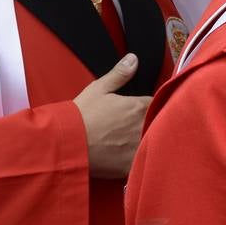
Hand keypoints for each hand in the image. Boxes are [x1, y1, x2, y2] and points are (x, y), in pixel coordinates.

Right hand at [73, 55, 150, 178]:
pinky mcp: (130, 166)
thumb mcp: (98, 89)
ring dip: (150, 142)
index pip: (158, 104)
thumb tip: (134, 58)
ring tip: (139, 142)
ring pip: (154, 143)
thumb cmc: (81, 115)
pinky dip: (141, 160)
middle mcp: (143, 127)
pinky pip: (143, 162)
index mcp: (139, 107)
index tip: (146, 109)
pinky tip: (133, 159)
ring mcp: (138, 148)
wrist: (66, 144)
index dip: (153, 106)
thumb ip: (119, 74)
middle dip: (155, 123)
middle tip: (141, 126)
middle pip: (159, 124)